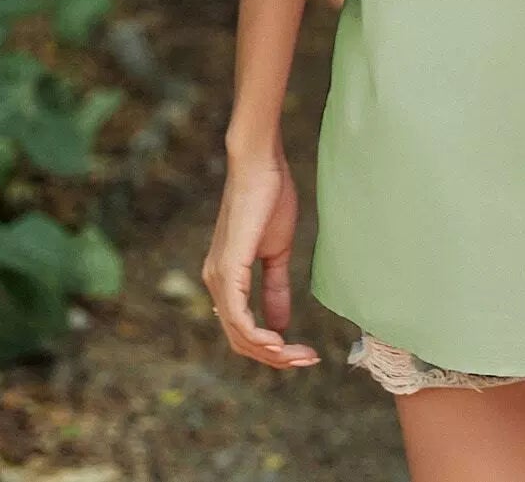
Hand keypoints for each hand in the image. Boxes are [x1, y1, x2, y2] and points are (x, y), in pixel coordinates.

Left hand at [202, 148, 321, 367]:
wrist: (261, 164)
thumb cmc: (269, 198)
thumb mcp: (277, 251)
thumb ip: (275, 287)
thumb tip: (281, 323)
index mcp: (226, 279)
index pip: (244, 330)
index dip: (273, 349)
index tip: (305, 352)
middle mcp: (215, 283)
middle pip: (240, 340)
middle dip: (275, 357)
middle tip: (309, 358)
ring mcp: (219, 276)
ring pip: (239, 334)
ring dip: (271, 351)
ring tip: (301, 354)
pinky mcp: (228, 267)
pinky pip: (238, 315)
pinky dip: (259, 335)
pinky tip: (280, 341)